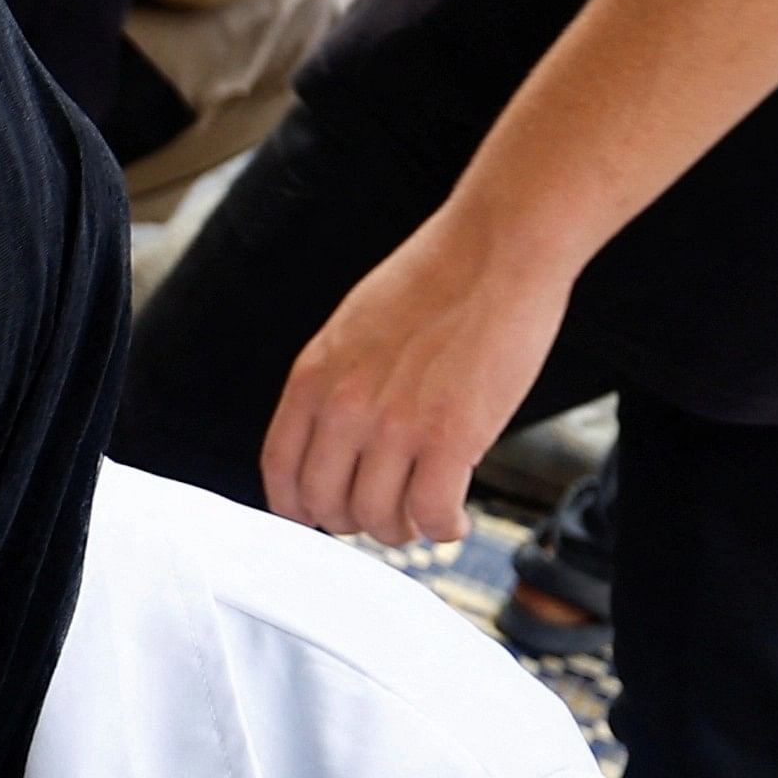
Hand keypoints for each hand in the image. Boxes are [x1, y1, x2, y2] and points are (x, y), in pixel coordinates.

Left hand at [261, 213, 574, 544]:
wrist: (497, 247)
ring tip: (423, 519)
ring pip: (377, 519)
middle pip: (325, 505)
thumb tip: (334, 441)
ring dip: (401, 531)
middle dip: (354, 522)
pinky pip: (431, 514)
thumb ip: (337, 384)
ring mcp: (396, 424)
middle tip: (384, 515)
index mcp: (313, 378)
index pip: (280, 471)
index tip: (321, 515)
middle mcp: (345, 406)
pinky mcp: (452, 436)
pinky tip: (454, 520)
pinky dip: (442, 529)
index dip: (298, 507)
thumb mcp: (353, 329)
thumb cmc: (436, 281)